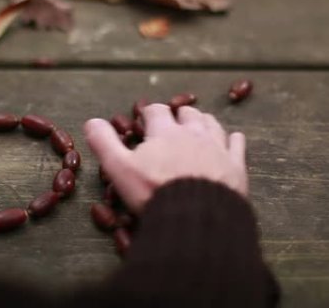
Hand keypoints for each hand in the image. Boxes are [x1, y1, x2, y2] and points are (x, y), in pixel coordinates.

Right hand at [84, 104, 247, 213]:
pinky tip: (232, 140)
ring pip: (212, 124)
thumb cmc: (154, 191)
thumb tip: (91, 121)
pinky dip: (232, 139)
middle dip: (179, 115)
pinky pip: (237, 144)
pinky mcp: (236, 166)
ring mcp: (217, 148)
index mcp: (165, 132)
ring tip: (199, 125)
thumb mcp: (120, 168)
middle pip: (188, 114)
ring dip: (203, 122)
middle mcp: (193, 133)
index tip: (146, 118)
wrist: (196, 217)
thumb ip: (104, 143)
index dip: (149, 112)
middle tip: (173, 122)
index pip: (156, 111)